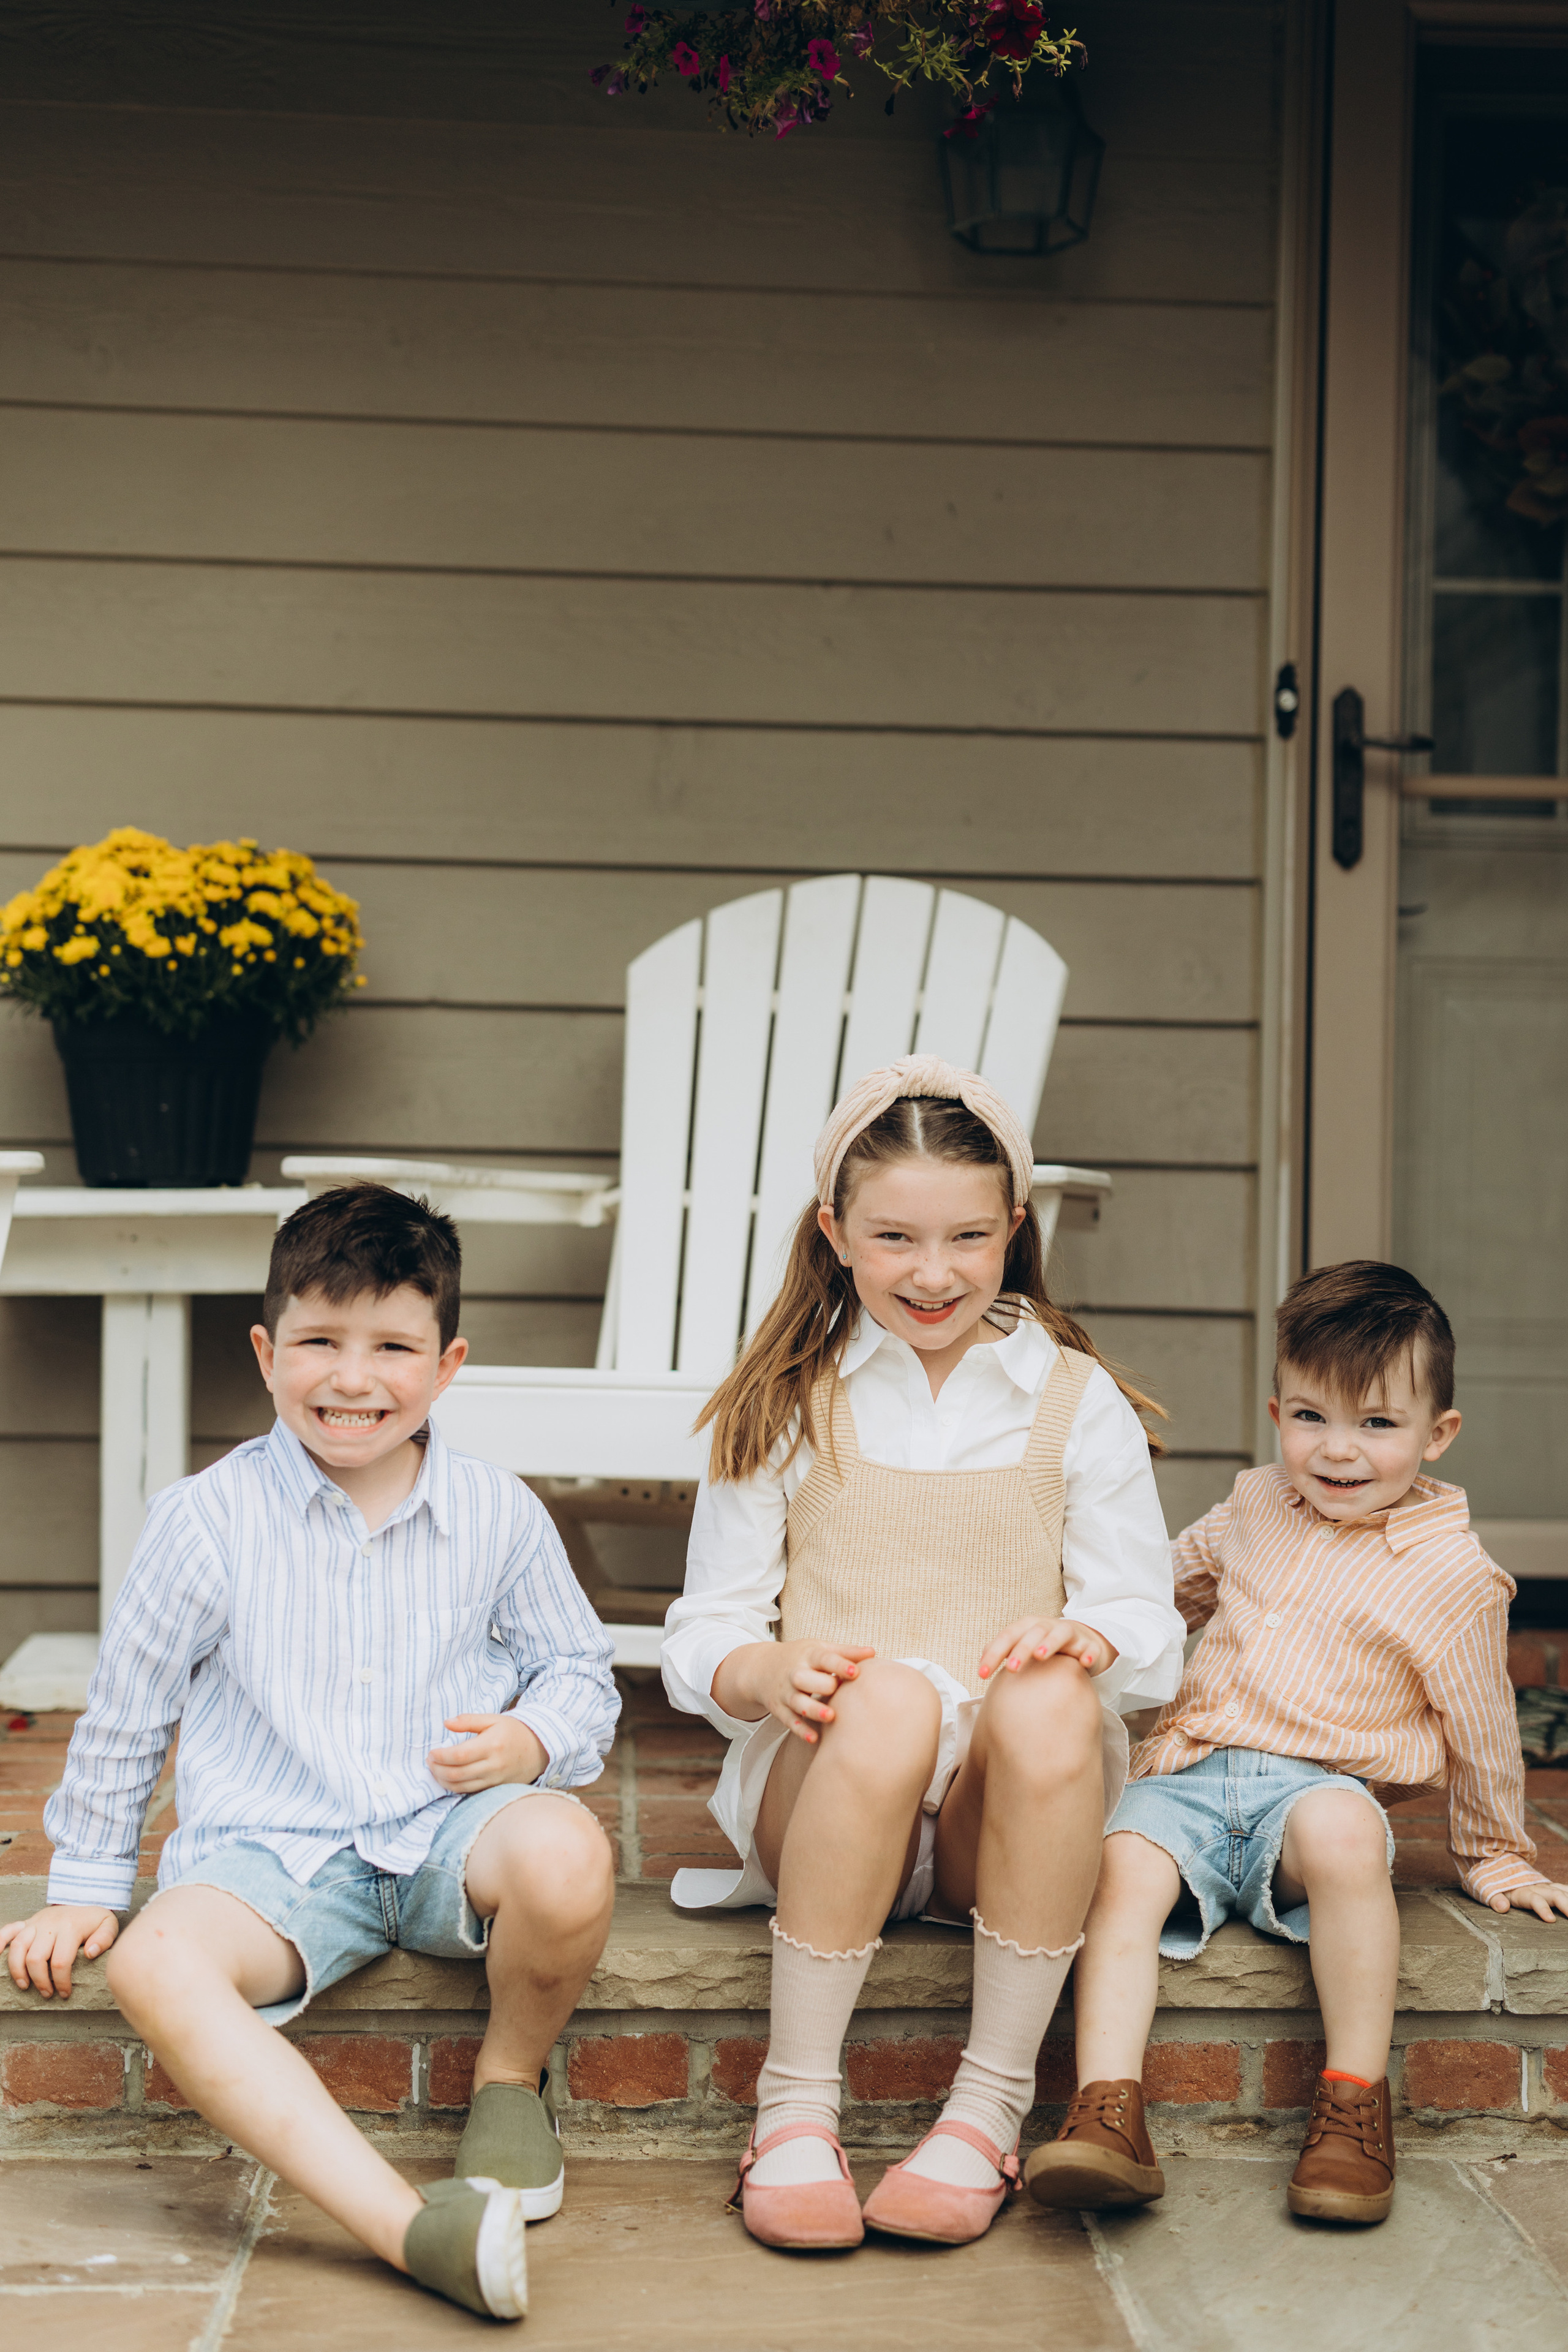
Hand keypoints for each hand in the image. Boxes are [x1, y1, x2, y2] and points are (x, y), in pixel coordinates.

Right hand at [0, 1903, 118, 1998]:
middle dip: (40, 1981)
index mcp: (70, 1927)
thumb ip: (105, 1938)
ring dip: (18, 1971)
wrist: (82, 1898)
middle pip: (36, 1958)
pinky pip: (7, 1931)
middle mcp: (50, 1924)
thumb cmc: (93, 1919)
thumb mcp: (108, 1925)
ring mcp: (36, 1923)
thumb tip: (90, 1953)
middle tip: (47, 1993)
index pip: (60, 1962)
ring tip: (26, 1986)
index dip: (61, 1982)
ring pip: (18, 1948)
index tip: (65, 1993)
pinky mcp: (26, 1922)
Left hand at [428, 1713, 548, 1791]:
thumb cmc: (514, 1731)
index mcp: (492, 1745)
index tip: (431, 1752)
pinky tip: (448, 1779)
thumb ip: (468, 1720)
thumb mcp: (493, 1719)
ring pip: (461, 1786)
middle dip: (437, 1769)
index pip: (460, 1755)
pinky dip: (455, 1787)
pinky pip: (470, 1791)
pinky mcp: (496, 1787)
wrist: (540, 1748)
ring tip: (435, 1770)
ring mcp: (495, 1779)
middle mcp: (493, 1765)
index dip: (441, 1756)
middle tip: (429, 1761)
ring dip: (443, 1780)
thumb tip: (446, 1723)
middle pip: (457, 1773)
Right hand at [711, 1640, 876, 1744]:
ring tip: (831, 1716)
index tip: (856, 1672)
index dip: (840, 1665)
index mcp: (808, 1655)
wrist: (761, 1668)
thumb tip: (873, 1652)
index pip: (824, 1659)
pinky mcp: (779, 1709)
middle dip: (822, 1685)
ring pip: (798, 1702)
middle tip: (838, 1690)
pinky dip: (800, 1729)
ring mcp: (786, 1692)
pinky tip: (814, 1738)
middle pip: (806, 1679)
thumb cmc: (801, 1657)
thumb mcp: (820, 1648)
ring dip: (813, 1710)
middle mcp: (795, 1673)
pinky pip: (789, 1721)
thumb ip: (846, 1652)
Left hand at [978, 1616, 1118, 1683]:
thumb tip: (980, 1666)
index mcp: (1028, 1627)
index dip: (994, 1653)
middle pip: (1033, 1633)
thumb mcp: (1023, 1644)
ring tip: (1040, 1656)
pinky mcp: (1089, 1644)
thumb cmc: (1044, 1644)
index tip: (982, 1674)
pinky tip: (1084, 1663)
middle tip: (1012, 1669)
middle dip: (1021, 1649)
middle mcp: (1047, 1626)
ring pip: (1060, 1633)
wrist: (1082, 1639)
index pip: (1008, 1636)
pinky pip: (1090, 1647)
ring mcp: (1070, 1633)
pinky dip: (1088, 1653)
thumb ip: (1003, 1652)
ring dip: (1049, 1643)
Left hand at [1489, 1881, 1567, 1921]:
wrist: (1499, 1865)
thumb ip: (1495, 1899)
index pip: (1534, 1899)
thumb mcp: (1488, 1890)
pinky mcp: (1552, 1887)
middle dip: (1567, 1906)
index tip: (1551, 1920)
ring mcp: (1546, 1886)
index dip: (1542, 1908)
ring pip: (1564, 1892)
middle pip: (1555, 1895)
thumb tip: (1501, 1907)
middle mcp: (1537, 1887)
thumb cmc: (1493, 1883)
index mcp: (1521, 1891)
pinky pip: (1566, 1890)